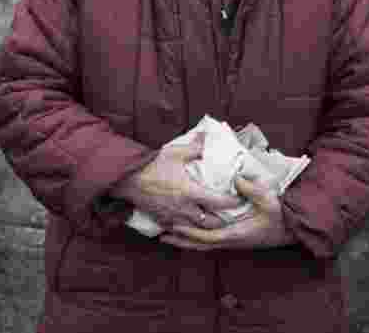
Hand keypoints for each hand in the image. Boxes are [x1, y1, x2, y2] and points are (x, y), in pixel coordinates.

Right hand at [110, 133, 242, 230]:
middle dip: (222, 220)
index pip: (218, 202)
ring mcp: (173, 217)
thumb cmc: (152, 166)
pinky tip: (193, 227)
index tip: (239, 199)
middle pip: (210, 222)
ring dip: (206, 227)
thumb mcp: (174, 153)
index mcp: (189, 191)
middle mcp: (184, 208)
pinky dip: (189, 230)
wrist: (128, 180)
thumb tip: (206, 137)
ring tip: (214, 222)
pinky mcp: (163, 221)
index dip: (231, 202)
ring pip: (196, 230)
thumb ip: (193, 148)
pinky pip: (181, 231)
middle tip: (229, 215)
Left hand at [159, 175, 292, 250]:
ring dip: (187, 241)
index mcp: (237, 234)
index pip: (208, 237)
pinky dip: (198, 238)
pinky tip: (190, 233)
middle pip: (201, 245)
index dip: (191, 233)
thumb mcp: (269, 200)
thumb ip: (253, 190)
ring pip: (205, 245)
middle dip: (182, 241)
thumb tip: (237, 179)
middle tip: (162, 236)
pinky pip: (211, 241)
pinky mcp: (235, 238)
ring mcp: (233, 241)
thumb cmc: (281, 215)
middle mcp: (232, 240)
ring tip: (170, 236)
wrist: (293, 228)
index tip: (175, 227)